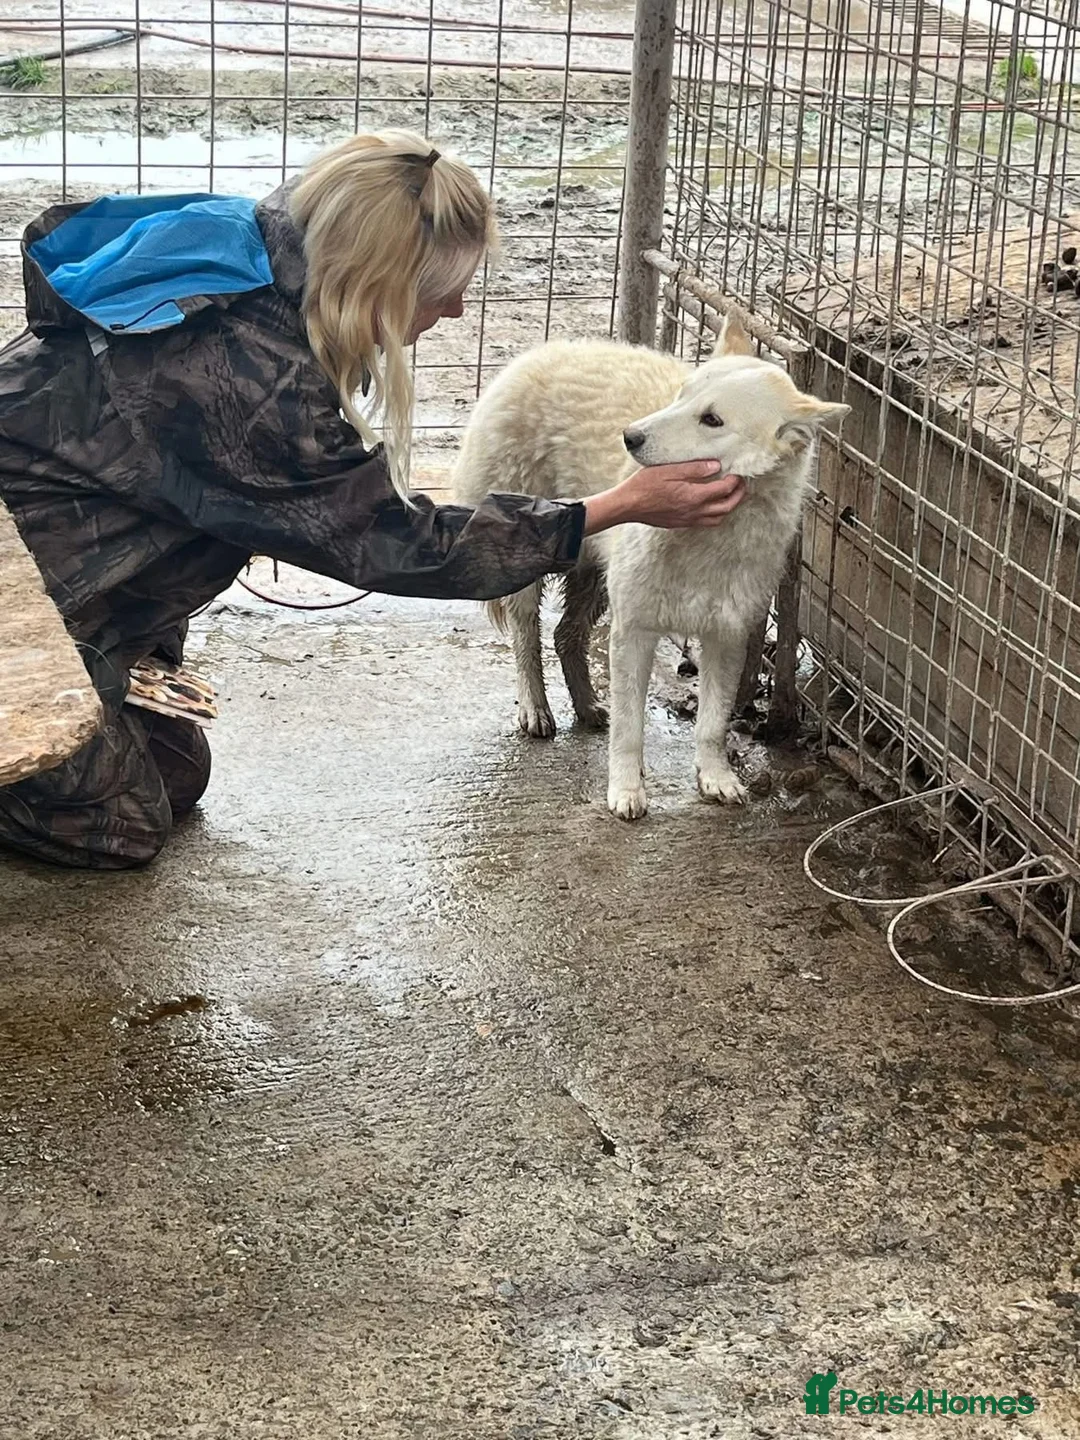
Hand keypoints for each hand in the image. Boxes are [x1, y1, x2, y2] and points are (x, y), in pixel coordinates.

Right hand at [581, 462, 746, 535]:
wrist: (627, 505)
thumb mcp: (669, 469)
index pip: (723, 489)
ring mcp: (687, 520)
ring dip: (727, 507)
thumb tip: (716, 466)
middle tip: (741, 484)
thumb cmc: (644, 485)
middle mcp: (694, 511)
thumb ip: (694, 468)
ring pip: (717, 519)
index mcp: (693, 496)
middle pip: (726, 508)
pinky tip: (710, 504)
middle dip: (738, 496)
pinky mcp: (680, 524)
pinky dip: (714, 514)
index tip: (737, 471)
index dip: (734, 480)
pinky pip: (705, 522)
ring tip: (729, 495)